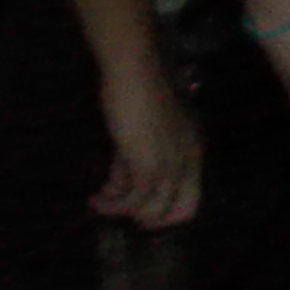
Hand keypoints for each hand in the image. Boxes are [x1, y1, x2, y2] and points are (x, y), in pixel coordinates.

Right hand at [91, 61, 202, 230]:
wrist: (136, 70)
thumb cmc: (139, 92)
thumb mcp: (141, 134)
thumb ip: (133, 161)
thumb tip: (118, 187)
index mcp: (194, 150)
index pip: (191, 200)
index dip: (162, 210)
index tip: (134, 207)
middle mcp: (189, 159)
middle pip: (179, 212)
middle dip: (147, 218)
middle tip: (120, 211)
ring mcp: (172, 162)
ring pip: (151, 209)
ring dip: (121, 210)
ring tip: (99, 201)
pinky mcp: (148, 163)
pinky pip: (133, 200)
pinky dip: (112, 205)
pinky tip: (96, 198)